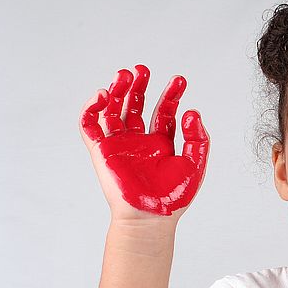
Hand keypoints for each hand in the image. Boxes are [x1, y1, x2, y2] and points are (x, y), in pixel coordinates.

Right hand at [79, 65, 209, 220]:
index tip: (180, 80)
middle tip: (143, 70)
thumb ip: (198, 138)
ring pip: (113, 110)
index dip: (170, 94)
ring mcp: (120, 144)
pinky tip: (103, 95)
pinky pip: (90, 126)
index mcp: (161, 143)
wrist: (152, 217)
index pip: (163, 111)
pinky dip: (92, 108)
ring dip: (117, 91)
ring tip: (125, 75)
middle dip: (139, 86)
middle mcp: (139, 141)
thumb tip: (192, 112)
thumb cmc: (173, 197)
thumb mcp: (195, 164)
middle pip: (135, 105)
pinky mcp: (102, 150)